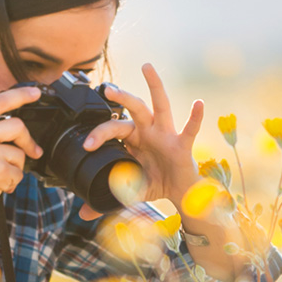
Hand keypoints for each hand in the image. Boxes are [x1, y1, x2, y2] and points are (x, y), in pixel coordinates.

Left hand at [76, 63, 203, 220]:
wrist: (179, 195)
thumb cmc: (154, 185)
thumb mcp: (127, 193)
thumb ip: (105, 200)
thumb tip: (82, 214)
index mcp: (132, 139)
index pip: (112, 129)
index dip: (98, 135)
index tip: (86, 146)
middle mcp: (148, 130)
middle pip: (133, 107)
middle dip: (120, 96)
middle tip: (106, 88)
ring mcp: (166, 134)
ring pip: (159, 105)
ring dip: (154, 86)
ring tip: (147, 67)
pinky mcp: (182, 144)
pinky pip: (189, 129)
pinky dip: (195, 117)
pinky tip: (199, 104)